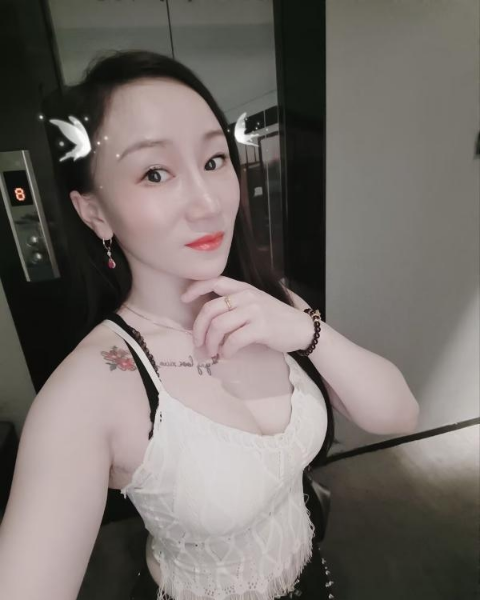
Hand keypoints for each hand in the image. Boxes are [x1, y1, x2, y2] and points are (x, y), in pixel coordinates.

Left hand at [180, 276, 313, 358]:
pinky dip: (226, 351)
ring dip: (211, 343)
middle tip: (198, 343)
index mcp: (243, 289)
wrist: (302, 329)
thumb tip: (208, 323)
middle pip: (210, 309)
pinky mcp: (261, 327)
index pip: (214, 281)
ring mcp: (254, 311)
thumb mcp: (254, 305)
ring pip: (219, 326)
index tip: (183, 299)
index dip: (195, 289)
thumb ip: (234, 307)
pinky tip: (227, 356)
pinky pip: (234, 340)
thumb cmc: (275, 319)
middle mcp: (247, 296)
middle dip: (199, 328)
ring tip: (212, 352)